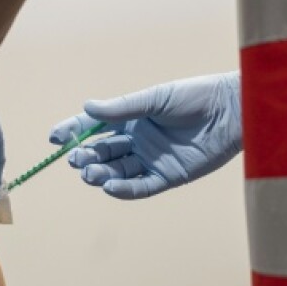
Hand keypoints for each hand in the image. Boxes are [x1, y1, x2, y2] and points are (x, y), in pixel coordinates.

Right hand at [48, 72, 241, 198]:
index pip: (95, 126)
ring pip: (118, 170)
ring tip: (88, 173)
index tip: (54, 138)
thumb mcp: (156, 98)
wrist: (232, 111)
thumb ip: (122, 107)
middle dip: (86, 156)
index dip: (73, 132)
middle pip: (103, 152)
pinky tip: (109, 186)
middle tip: (75, 159)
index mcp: (132, 117)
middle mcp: (139, 140)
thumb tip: (87, 107)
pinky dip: (124, 188)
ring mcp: (152, 159)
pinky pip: (141, 186)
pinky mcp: (168, 176)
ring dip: (101, 173)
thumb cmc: (196, 97)